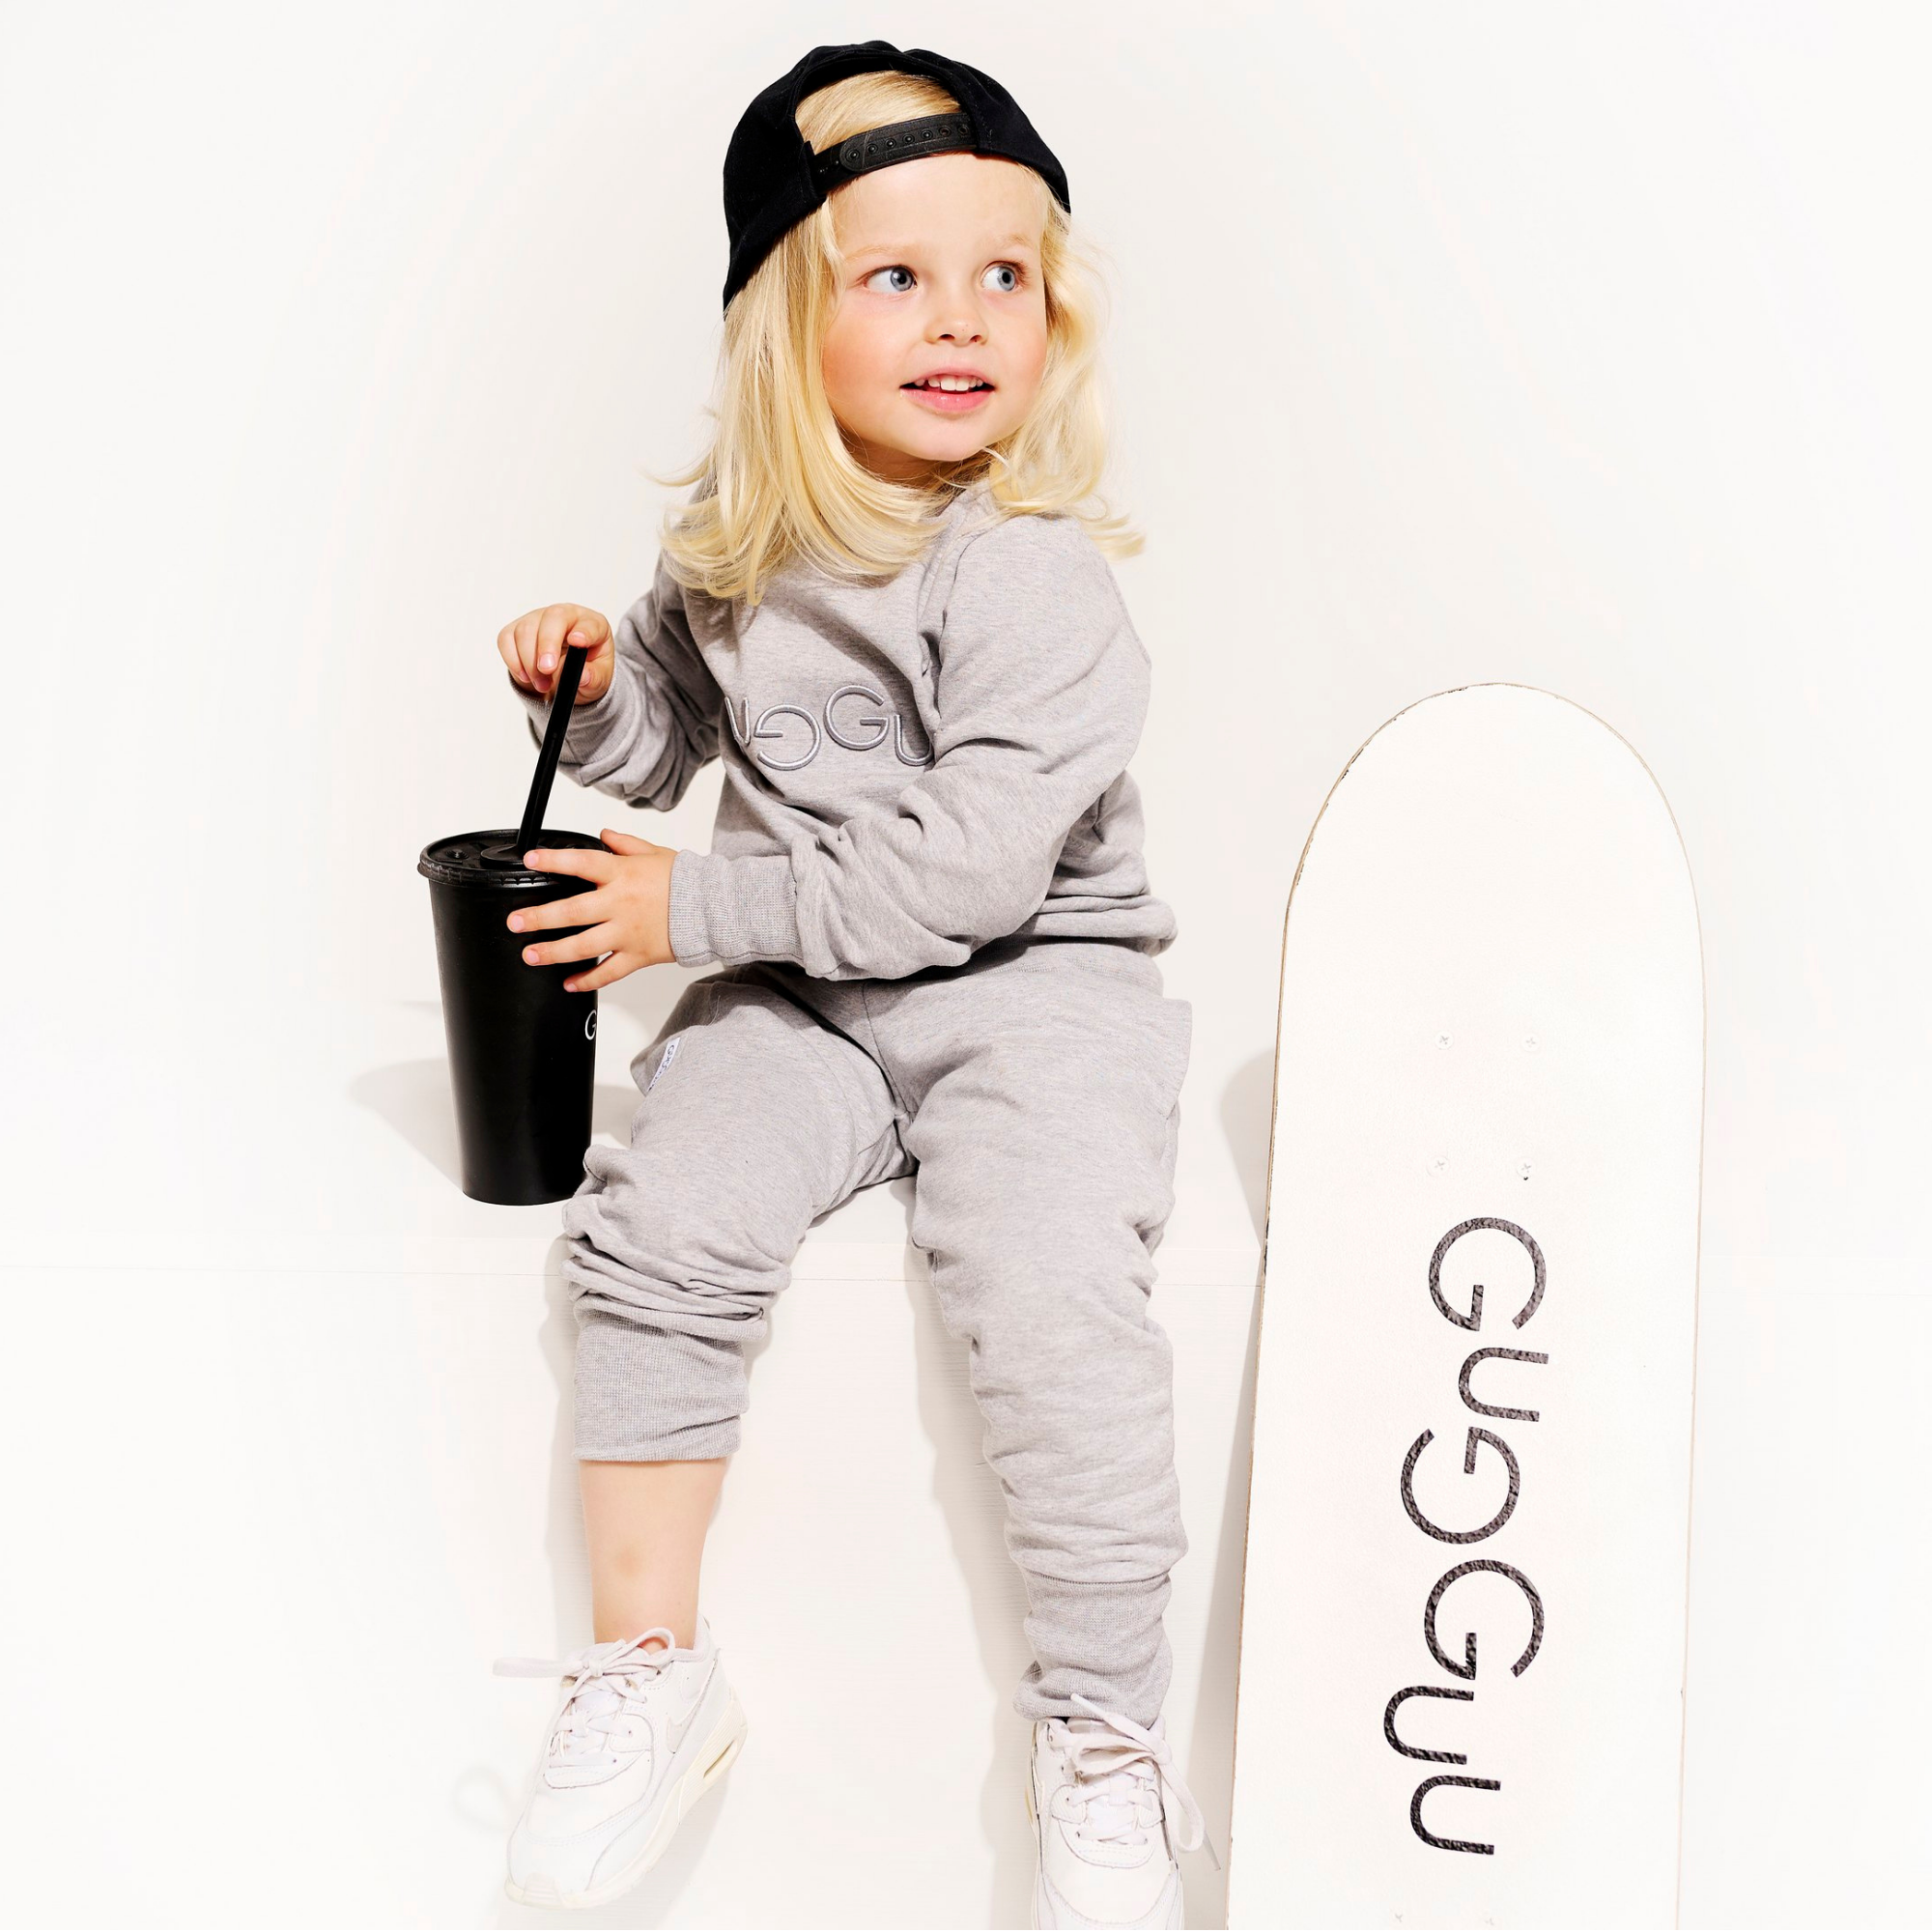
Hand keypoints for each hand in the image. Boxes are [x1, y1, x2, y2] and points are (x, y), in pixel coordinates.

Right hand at [496, 603, 614, 704]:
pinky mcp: (517, 630)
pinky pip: (506, 640)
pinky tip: (526, 677)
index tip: (577, 643)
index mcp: (592, 625)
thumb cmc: (586, 672)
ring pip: (526, 630)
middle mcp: (565, 616)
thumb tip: (582, 676)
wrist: (567, 678)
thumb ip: (593, 679)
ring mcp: (538, 619)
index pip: (589, 623)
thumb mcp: (598, 681)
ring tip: (542, 684)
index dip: (584, 631)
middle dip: (547, 644)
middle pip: (553, 618)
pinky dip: (513, 661)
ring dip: (530, 662)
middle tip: (547, 669)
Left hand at [507, 829, 676, 990]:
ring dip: (553, 952)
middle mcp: (620, 904)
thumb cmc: (686, 880)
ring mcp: (627, 933)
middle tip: (515, 922)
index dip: (553, 861)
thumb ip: (625, 844)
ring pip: (583, 946)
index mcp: (622, 874)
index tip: (531, 861)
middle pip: (571, 912)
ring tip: (530, 955)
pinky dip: (588, 980)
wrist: (715, 908)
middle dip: (538, 918)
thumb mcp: (655, 853)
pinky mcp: (638, 956)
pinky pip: (608, 972)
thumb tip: (602, 835)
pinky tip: (570, 982)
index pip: (581, 864)